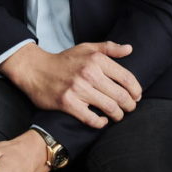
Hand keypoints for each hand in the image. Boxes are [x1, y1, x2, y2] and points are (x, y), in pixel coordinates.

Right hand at [0, 41, 141, 127]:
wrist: (36, 69)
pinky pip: (92, 119)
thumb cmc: (64, 60)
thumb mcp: (86, 48)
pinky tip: (101, 120)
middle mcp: (89, 73)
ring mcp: (78, 89)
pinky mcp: (68, 103)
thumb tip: (130, 49)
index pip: (127, 78)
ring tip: (116, 115)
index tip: (136, 96)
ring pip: (110, 108)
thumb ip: (109, 48)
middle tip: (128, 108)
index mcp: (96, 59)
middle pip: (121, 96)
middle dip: (129, 105)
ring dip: (117, 115)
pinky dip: (100, 122)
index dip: (136, 90)